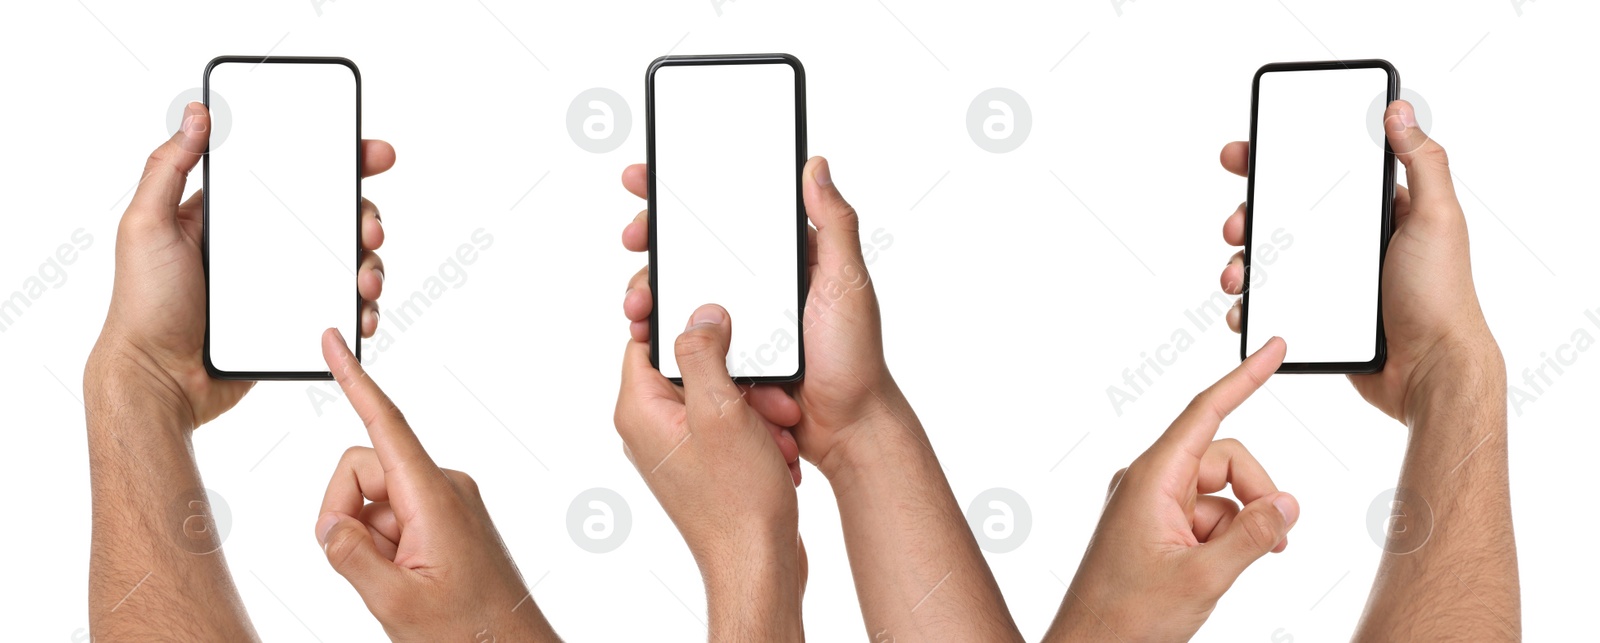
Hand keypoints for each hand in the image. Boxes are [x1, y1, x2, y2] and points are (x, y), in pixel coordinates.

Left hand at [86, 102, 392, 427]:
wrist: (158, 379)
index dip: (336, 161)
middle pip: (332, 216)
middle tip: (370, 228)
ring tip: (366, 280)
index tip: (370, 154)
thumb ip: (168, 166)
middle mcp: (264, 243)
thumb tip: (198, 112)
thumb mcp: (145, 225)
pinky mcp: (295, 320)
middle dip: (364, 216)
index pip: (292, 174)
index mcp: (234, 214)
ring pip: (345, 261)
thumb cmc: (143, 304)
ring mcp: (283, 282)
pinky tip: (361, 312)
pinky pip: (340, 306)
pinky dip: (361, 307)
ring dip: (370, 264)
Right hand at [314, 329, 556, 641]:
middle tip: (364, 566)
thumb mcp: (394, 602)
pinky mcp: (446, 516)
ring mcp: (446, 501)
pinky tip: (402, 575)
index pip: (385, 425)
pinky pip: (392, 515)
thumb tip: (328, 523)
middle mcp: (444, 486)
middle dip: (343, 511)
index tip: (334, 342)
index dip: (354, 381)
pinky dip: (381, 542)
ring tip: (394, 579)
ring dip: (364, 536)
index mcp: (434, 496)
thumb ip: (349, 556)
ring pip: (372, 497)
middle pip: (363, 469)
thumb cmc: (466, 632)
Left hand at [613, 305, 805, 639]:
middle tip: (769, 393)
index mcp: (640, 410)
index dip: (681, 320)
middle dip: (740, 374)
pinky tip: (778, 448)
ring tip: (779, 427)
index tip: (718, 312)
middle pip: (692, 367)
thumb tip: (699, 314)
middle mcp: (652, 428)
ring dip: (756, 404)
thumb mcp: (721, 410)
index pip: (646, 339)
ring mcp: (678, 448)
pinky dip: (758, 429)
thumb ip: (703, 354)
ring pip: (719, 396)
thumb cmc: (737, 500)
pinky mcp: (706, 464)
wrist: (758, 563)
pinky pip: (731, 426)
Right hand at [619, 157, 896, 476]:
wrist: (846, 429)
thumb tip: (816, 165)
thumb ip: (835, 223)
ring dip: (650, 288)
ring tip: (638, 300)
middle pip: (694, 248)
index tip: (648, 181)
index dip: (687, 193)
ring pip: (681, 292)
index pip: (730, 211)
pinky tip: (644, 329)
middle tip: (635, 239)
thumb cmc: (856, 356)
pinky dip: (659, 329)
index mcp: (783, 257)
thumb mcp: (848, 282)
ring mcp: (738, 318)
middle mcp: (757, 282)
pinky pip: (683, 334)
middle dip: (655, 240)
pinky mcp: (725, 351)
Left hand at [1049, 338, 1298, 641]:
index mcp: (1151, 478)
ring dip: (1242, 521)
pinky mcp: (1154, 527)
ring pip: (1220, 492)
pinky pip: (1205, 515)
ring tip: (1238, 565)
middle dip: (1257, 491)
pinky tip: (1218, 570)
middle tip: (1276, 539)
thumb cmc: (1128, 617)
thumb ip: (1252, 536)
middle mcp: (1148, 482)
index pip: (1205, 412)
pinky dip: (1225, 536)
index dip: (1243, 378)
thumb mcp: (1203, 577)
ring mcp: (1150, 505)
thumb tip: (1287, 504)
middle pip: (1224, 458)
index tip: (1273, 348)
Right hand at [1217, 100, 1500, 421]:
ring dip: (1240, 261)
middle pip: (1282, 216)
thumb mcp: (1437, 218)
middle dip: (1248, 215)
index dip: (1278, 161)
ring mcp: (1329, 280)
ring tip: (1236, 276)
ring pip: (1269, 260)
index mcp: (1374, 213)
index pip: (1319, 175)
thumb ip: (1422, 161)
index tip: (1243, 156)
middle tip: (1235, 224)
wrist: (1429, 371)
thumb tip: (1400, 110)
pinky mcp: (1316, 315)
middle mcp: (1348, 243)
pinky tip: (1243, 306)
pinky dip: (1249, 303)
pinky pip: (1270, 302)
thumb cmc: (1442, 295)